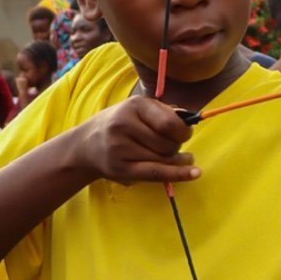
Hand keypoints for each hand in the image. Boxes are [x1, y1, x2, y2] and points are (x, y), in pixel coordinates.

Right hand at [81, 99, 199, 185]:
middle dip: (176, 147)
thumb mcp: (139, 110)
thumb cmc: (120, 125)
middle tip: (169, 146)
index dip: (183, 132)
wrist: (86, 145)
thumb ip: (165, 112)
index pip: (170, 123)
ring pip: (164, 159)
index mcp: (135, 105)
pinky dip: (179, 174)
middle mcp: (125, 125)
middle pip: (168, 144)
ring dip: (173, 160)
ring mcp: (120, 148)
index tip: (184, 134)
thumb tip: (190, 119)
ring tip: (168, 156)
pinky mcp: (120, 169)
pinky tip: (195, 173)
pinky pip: (156, 173)